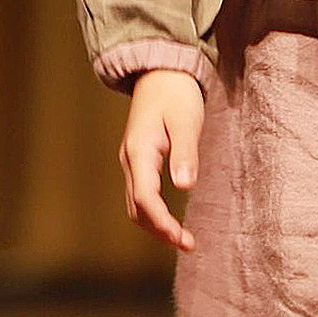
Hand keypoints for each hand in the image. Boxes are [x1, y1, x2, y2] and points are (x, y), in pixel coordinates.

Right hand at [119, 70, 206, 252]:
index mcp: (140, 151)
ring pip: (135, 205)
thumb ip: (186, 153)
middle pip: (136, 208)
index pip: (144, 198)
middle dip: (159, 230)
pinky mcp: (138, 160)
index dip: (161, 222)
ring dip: (155, 224)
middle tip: (187, 244)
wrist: (161, 73)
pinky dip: (153, 212)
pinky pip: (140, 194)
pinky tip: (171, 219)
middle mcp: (130, 160)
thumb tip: (184, 186)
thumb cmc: (177, 94)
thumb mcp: (186, 121)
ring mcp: (131, 161)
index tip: (181, 238)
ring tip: (182, 238)